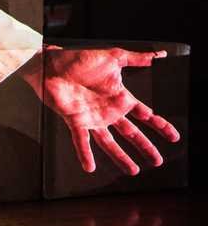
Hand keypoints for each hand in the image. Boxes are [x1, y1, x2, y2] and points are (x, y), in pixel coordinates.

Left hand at [42, 47, 179, 174]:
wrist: (52, 64)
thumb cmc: (78, 59)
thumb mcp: (113, 57)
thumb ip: (136, 58)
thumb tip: (160, 55)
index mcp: (119, 97)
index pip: (144, 114)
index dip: (159, 125)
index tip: (173, 136)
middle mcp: (107, 111)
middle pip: (131, 133)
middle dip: (145, 146)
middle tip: (158, 161)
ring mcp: (92, 118)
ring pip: (109, 142)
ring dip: (120, 157)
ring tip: (133, 170)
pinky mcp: (75, 121)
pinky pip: (81, 141)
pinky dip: (85, 154)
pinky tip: (90, 167)